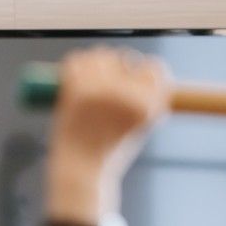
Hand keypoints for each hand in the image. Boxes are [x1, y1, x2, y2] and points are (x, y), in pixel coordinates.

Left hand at [50, 48, 169, 184]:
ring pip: (101, 55)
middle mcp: (127, 96)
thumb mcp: (139, 125)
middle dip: (117, 69)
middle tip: (103, 89)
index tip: (131, 82)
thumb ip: (142, 98)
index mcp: (148, 105)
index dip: (142, 74)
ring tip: (88, 86)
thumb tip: (137, 64)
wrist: (80, 169)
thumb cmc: (109, 150)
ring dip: (95, 65)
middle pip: (126, 58)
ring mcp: (100, 92)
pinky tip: (71, 81)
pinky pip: (75, 61)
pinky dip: (73, 67)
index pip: (154, 68)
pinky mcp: (76, 92)